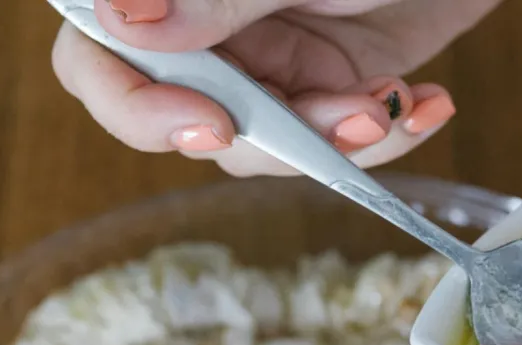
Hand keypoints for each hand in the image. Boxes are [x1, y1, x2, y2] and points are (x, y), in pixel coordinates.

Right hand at [51, 0, 501, 176]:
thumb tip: (120, 21)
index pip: (95, 56)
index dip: (135, 107)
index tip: (210, 125)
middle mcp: (199, 26)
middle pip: (182, 122)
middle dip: (270, 139)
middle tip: (346, 119)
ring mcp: (260, 60)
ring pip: (262, 146)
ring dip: (333, 141)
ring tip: (393, 102)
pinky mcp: (321, 85)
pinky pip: (327, 143)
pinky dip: (380, 136)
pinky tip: (425, 104)